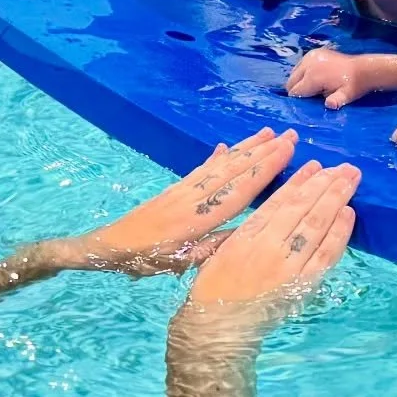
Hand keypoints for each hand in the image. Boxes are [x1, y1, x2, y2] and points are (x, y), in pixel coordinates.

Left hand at [54, 129, 299, 276]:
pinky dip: (215, 157)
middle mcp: (193, 197)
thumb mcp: (181, 263)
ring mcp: (182, 190)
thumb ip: (213, 246)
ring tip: (267, 133)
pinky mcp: (173, 189)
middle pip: (234, 171)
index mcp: (198, 218)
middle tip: (290, 135)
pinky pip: (200, 169)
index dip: (265, 169)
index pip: (239, 190)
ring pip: (220, 165)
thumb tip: (248, 230)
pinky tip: (226, 147)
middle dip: (263, 152)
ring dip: (245, 148)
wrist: (107, 249)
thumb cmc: (145, 261)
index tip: (287, 150)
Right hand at [186, 160, 359, 321]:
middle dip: (326, 184)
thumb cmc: (212, 290)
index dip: (300, 181)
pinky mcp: (302, 284)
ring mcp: (288, 265)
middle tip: (345, 167)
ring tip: (351, 180)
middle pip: (303, 207)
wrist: (219, 328)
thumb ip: (240, 230)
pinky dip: (340, 232)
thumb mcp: (216, 251)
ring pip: (317, 224)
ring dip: (336, 199)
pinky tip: (349, 213)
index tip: (315, 165)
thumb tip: (264, 213)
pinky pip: (325, 254)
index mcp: (246, 234)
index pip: (279, 201)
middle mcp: (268, 245)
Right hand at [286, 47, 372, 109]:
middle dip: (298, 90)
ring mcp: (310, 56)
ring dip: (300, 80)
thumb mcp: (346, 96)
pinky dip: (304, 72)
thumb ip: (335, 101)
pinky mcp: (314, 52)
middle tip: (312, 95)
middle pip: (291, 81)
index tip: (309, 102)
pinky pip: (301, 65)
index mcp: (313, 76)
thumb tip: (329, 105)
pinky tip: (316, 77)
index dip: (299, 99)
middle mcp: (308, 64)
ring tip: (315, 86)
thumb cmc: (353, 86)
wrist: (363, 69)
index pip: (294, 91)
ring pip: (294, 72)